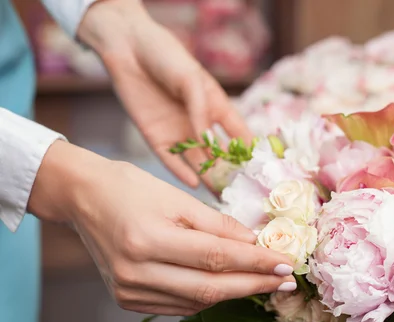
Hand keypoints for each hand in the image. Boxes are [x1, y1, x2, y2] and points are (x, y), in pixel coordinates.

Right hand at [28, 141, 295, 315]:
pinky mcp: (127, 300)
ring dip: (234, 293)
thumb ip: (218, 225)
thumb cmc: (131, 188)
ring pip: (196, 302)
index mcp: (147, 240)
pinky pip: (179, 306)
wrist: (84, 198)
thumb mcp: (178, 198)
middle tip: (286, 282)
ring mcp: (128, 291)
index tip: (287, 264)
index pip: (216, 258)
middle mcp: (135, 272)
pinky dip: (208, 298)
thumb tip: (255, 244)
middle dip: (254, 285)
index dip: (256, 263)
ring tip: (263, 282)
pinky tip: (228, 286)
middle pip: (209, 288)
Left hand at [78, 0, 252, 188]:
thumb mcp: (190, 81)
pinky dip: (182, 172)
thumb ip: (201, 112)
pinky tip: (193, 183)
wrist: (128, 48)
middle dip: (230, 172)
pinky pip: (171, 160)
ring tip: (222, 196)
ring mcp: (179, 132)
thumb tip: (208, 142)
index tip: (262, 169)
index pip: (239, 134)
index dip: (249, 151)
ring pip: (198, 161)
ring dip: (208, 177)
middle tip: (242, 193)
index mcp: (216, 107)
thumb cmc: (167, 57)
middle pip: (219, 154)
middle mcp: (200, 124)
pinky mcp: (157, 138)